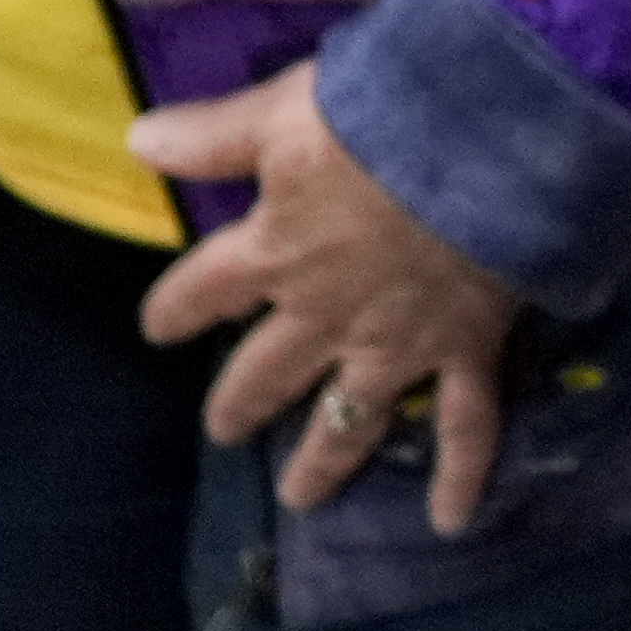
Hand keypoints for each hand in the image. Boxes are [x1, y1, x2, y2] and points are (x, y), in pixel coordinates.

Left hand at [132, 61, 527, 533]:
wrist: (494, 140)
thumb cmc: (389, 114)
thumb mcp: (288, 109)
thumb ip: (216, 135)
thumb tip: (135, 141)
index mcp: (275, 252)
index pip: (203, 291)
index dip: (175, 309)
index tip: (159, 326)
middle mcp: (324, 315)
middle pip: (266, 371)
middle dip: (240, 401)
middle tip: (224, 430)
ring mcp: (394, 344)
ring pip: (346, 418)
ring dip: (320, 460)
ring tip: (300, 494)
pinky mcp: (462, 350)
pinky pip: (463, 425)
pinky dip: (459, 475)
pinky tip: (449, 521)